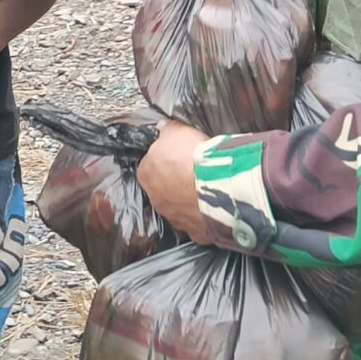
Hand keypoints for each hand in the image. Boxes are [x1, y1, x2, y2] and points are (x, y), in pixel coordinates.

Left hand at [135, 121, 207, 240]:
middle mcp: (154, 199)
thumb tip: (162, 128)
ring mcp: (173, 218)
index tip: (178, 157)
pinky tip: (213, 208)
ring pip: (178, 207)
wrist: (215, 184)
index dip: (165, 161)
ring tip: (204, 190)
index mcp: (145, 174)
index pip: (150, 166)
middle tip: (192, 173)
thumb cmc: (190, 155)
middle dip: (175, 182)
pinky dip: (203, 215)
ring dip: (187, 200)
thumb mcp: (176, 131)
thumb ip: (167, 130)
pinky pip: (196, 222)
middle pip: (162, 188)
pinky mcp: (193, 231)